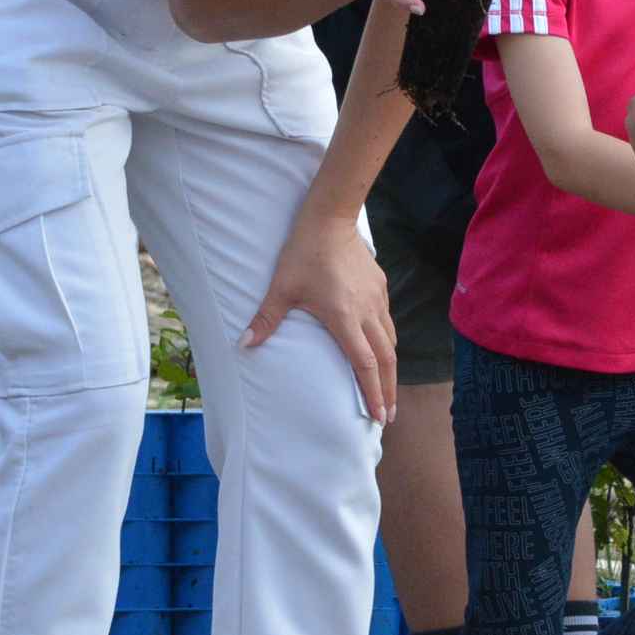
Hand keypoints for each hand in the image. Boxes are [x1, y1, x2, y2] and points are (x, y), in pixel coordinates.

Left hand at [245, 215, 397, 422]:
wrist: (330, 218)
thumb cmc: (304, 252)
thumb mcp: (282, 287)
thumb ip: (266, 318)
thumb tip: (244, 345)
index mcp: (345, 318)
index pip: (364, 365)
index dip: (373, 393)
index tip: (379, 416)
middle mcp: (366, 312)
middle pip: (386, 360)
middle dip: (387, 390)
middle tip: (388, 415)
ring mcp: (376, 298)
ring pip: (390, 340)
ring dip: (389, 367)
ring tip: (387, 387)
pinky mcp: (380, 286)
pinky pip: (387, 320)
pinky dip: (386, 340)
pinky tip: (380, 346)